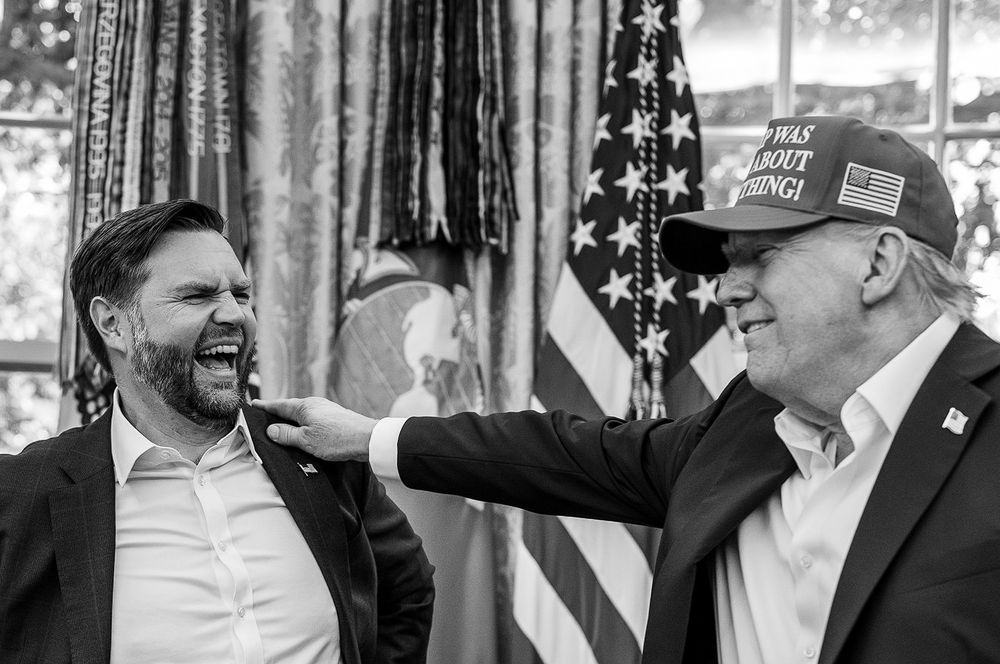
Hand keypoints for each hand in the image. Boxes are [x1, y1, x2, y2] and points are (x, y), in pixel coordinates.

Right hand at [251, 397, 375, 461]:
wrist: (368, 440)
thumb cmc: (337, 438)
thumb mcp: (306, 440)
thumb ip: (287, 434)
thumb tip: (271, 429)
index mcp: (305, 406)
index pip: (280, 405)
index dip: (266, 406)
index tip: (254, 404)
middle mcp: (315, 405)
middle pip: (291, 409)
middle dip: (278, 414)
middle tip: (263, 418)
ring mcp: (326, 412)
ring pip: (302, 416)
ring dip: (292, 422)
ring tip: (280, 429)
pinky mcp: (335, 421)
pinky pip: (312, 422)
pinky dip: (304, 427)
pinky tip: (303, 435)